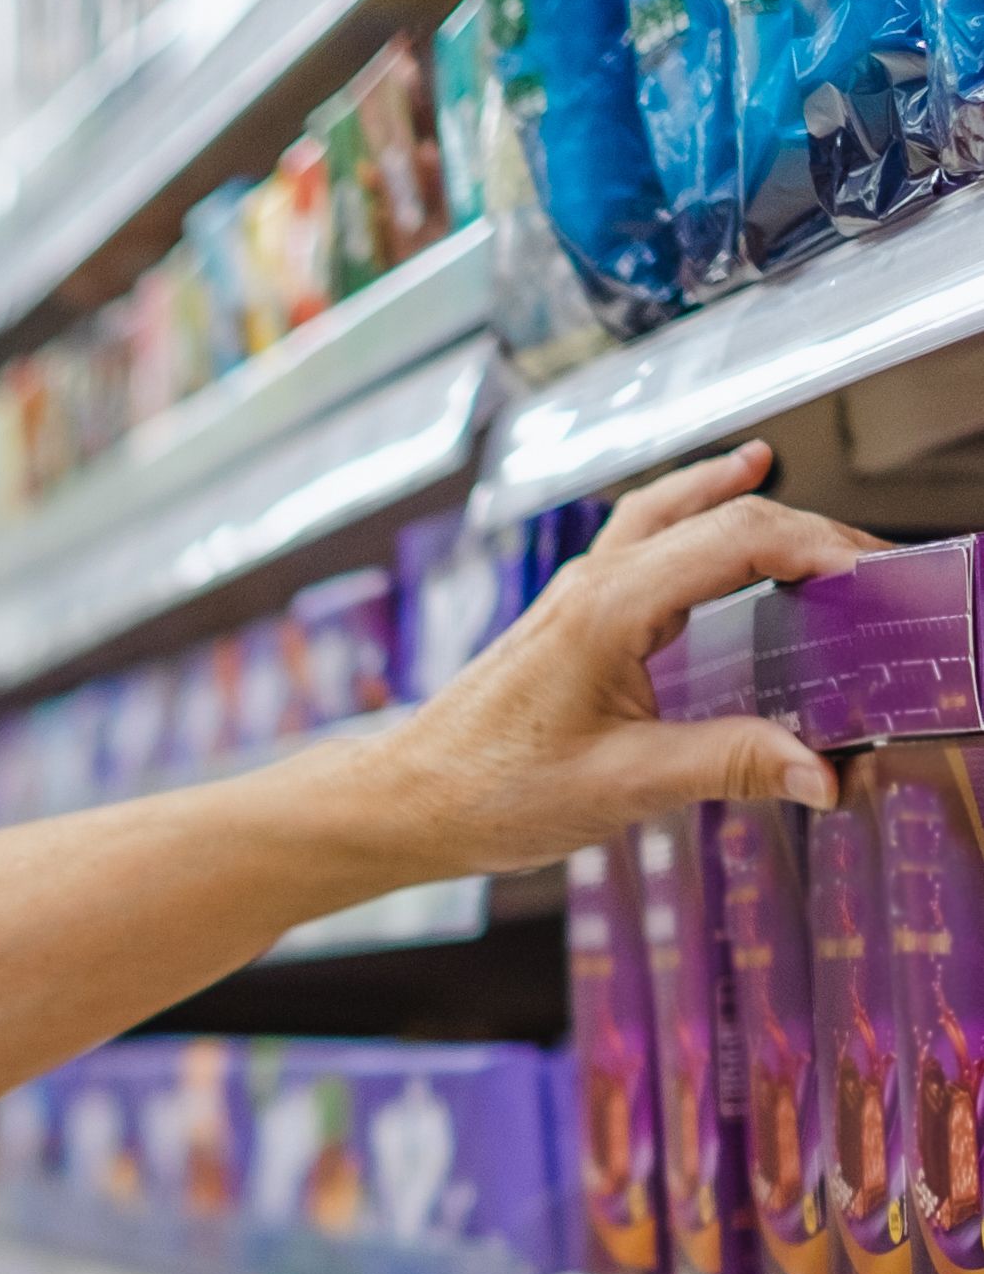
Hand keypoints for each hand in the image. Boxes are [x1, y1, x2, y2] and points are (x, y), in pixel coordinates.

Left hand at [344, 442, 885, 880]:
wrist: (402, 800)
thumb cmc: (486, 792)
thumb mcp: (624, 786)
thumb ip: (728, 767)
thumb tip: (821, 772)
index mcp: (607, 610)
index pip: (737, 540)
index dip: (817, 545)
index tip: (872, 574)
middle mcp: (590, 586)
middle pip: (712, 515)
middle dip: (799, 524)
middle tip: (867, 553)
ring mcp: (573, 595)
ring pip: (665, 512)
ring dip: (730, 495)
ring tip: (778, 473)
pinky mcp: (565, 617)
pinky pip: (636, 539)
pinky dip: (685, 515)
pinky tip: (703, 518)